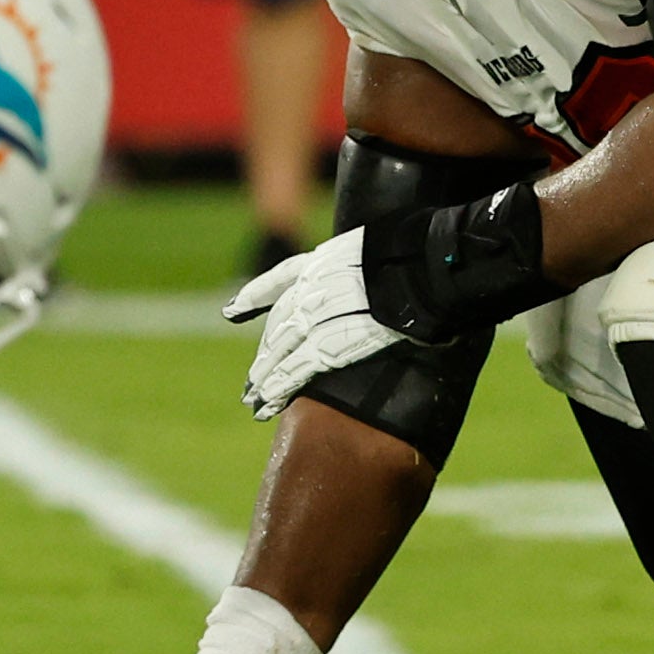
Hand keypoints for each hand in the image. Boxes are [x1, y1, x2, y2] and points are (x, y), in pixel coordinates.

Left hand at [227, 234, 405, 421]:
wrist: (419, 266)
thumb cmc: (409, 258)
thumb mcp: (374, 249)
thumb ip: (362, 265)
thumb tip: (381, 276)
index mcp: (319, 263)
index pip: (277, 281)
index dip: (253, 298)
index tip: (234, 311)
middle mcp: (309, 288)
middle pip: (277, 326)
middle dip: (264, 355)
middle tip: (252, 381)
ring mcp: (315, 315)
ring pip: (280, 350)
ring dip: (265, 378)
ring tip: (255, 400)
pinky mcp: (328, 343)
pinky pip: (295, 369)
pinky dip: (279, 388)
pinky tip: (269, 404)